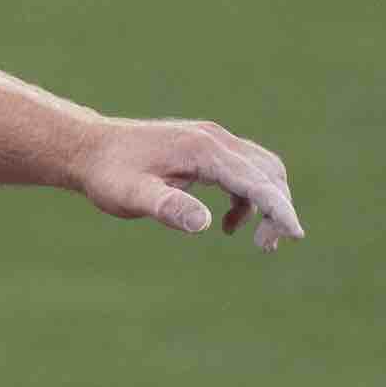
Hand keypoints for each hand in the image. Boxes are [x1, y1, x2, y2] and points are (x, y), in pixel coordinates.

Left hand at [79, 118, 304, 252]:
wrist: (89, 149)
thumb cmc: (109, 175)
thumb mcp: (132, 196)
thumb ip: (167, 207)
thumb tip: (204, 223)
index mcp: (203, 150)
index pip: (255, 180)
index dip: (279, 209)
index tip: (296, 235)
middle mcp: (214, 139)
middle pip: (268, 171)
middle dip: (278, 208)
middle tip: (267, 247)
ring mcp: (211, 141)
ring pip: (260, 169)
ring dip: (268, 202)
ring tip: (261, 242)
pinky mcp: (204, 149)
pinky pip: (242, 171)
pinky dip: (247, 198)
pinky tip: (228, 226)